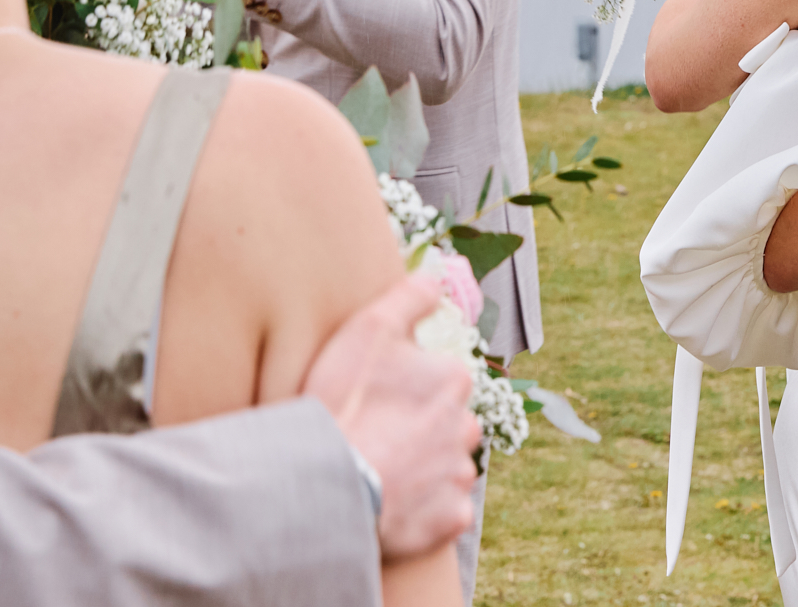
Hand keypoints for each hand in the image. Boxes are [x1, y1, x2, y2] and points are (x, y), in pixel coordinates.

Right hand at [301, 273, 481, 559]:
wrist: (329, 485)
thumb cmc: (344, 403)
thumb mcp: (369, 330)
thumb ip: (409, 297)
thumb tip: (436, 278)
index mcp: (454, 380)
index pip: (440, 380)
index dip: (404, 391)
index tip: (374, 402)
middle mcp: (468, 426)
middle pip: (447, 424)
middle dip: (419, 431)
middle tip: (375, 439)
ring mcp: (460, 475)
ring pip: (446, 468)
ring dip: (422, 471)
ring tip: (379, 473)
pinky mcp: (451, 519)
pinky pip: (444, 512)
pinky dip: (424, 512)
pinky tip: (392, 505)